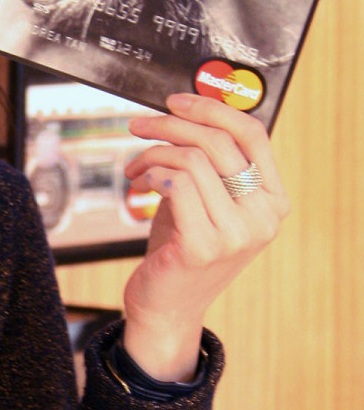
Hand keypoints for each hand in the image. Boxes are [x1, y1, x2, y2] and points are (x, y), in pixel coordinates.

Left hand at [120, 93, 290, 379]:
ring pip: (192, 160)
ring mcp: (237, 235)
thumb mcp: (203, 199)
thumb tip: (187, 110)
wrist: (164, 308)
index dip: (213, 109)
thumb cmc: (180, 248)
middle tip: (139, 125)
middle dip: (170, 125)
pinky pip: (175, 184)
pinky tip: (140, 185)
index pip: (252, 134)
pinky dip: (152, 174)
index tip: (176, 101)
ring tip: (136, 168)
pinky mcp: (203, 247)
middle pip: (218, 142)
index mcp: (272, 200)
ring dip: (153, 154)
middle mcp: (263, 218)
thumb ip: (207, 162)